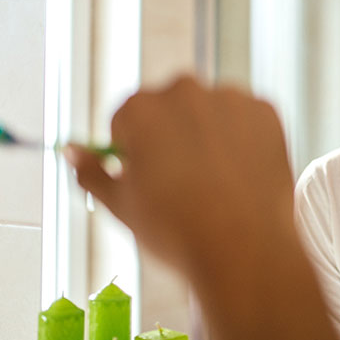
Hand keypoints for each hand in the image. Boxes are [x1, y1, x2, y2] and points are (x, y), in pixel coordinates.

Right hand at [64, 76, 293, 273]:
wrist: (244, 248)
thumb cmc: (178, 231)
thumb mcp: (120, 205)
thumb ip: (92, 171)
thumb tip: (73, 152)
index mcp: (141, 109)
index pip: (127, 118)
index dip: (134, 150)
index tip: (148, 176)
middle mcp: (185, 91)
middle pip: (170, 107)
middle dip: (171, 135)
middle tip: (182, 181)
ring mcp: (230, 98)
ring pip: (211, 110)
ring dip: (209, 133)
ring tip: (216, 181)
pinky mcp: (266, 110)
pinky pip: (247, 118)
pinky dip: (244, 138)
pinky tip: (241, 172)